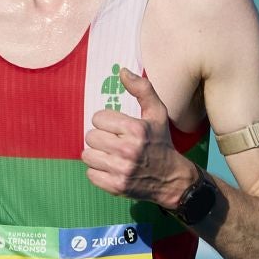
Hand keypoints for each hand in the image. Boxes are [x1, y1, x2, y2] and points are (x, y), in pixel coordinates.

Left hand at [83, 68, 194, 206]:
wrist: (172, 179)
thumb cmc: (161, 142)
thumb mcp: (157, 113)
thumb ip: (142, 89)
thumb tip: (122, 71)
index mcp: (136, 130)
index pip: (98, 118)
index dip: (106, 122)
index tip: (117, 128)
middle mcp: (128, 150)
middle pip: (90, 137)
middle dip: (100, 138)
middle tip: (113, 142)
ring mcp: (122, 170)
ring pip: (87, 155)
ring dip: (96, 155)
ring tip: (111, 155)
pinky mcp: (116, 187)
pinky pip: (90, 174)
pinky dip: (98, 172)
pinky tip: (111, 168)